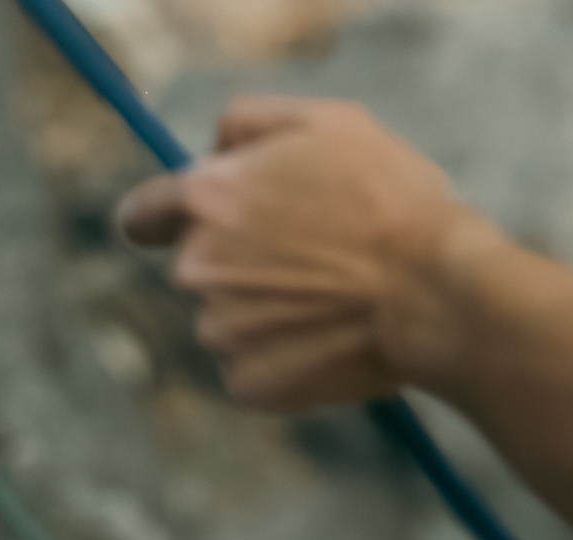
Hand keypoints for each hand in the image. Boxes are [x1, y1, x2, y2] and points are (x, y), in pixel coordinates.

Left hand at [117, 96, 479, 409]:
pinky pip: (253, 368)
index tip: (161, 231)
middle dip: (240, 261)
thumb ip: (249, 122)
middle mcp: (198, 267)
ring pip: (227, 320)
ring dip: (264, 312)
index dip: (156, 220)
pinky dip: (282, 358)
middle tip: (310, 256)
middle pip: (200, 267)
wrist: (429, 290)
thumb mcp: (324, 121)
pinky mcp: (246, 384)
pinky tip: (327, 339)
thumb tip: (212, 147)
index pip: (142, 215)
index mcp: (207, 198)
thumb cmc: (387, 199)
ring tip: (328, 298)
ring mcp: (219, 332)